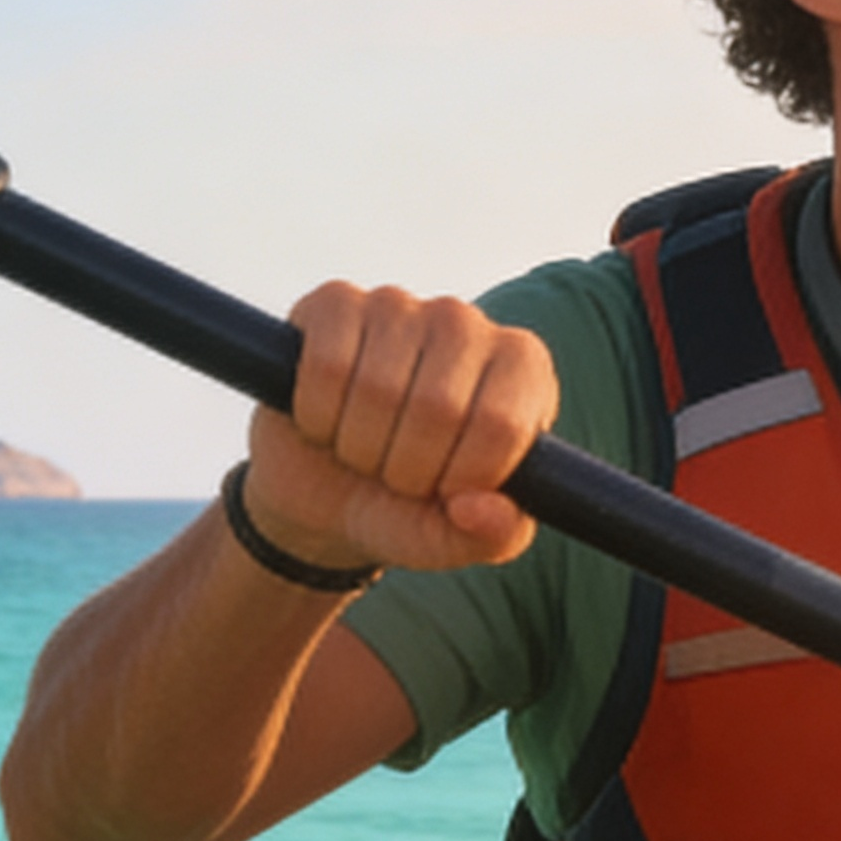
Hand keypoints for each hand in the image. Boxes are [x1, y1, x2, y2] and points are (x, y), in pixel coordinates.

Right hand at [237, 282, 557, 577]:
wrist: (325, 492)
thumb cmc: (408, 507)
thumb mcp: (456, 538)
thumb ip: (493, 537)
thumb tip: (484, 510)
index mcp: (522, 370)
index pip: (501, 425)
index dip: (460, 479)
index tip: (444, 490)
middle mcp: (467, 324)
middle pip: (438, 406)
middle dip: (404, 468)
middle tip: (395, 474)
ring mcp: (401, 305)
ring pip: (378, 386)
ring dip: (357, 446)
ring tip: (363, 449)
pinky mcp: (335, 302)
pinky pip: (327, 363)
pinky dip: (317, 415)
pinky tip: (326, 418)